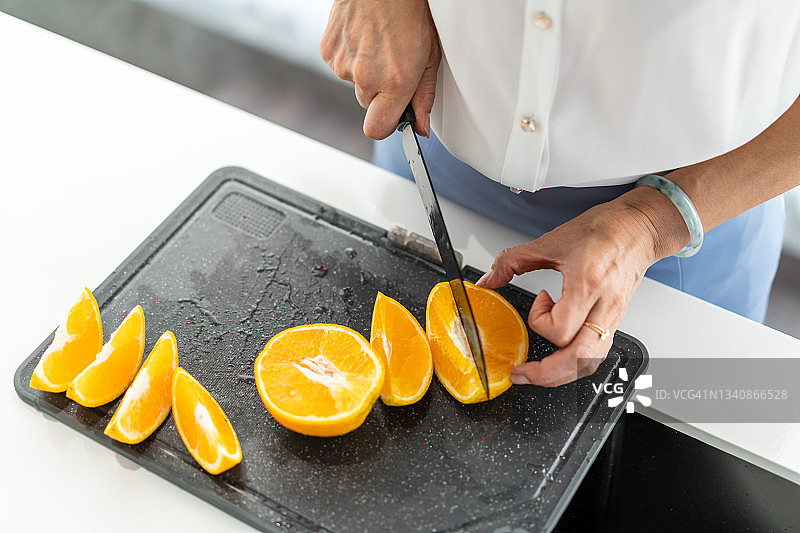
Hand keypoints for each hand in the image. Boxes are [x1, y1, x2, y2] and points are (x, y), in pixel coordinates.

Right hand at [320, 0, 440, 138]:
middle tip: (392, 63)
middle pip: (368, 105)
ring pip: (355, 84)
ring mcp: (343, 65)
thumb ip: (424, 95)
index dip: (386, 124)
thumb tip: (421, 126)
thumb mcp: (430, 54)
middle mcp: (366, 77)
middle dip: (380, 91)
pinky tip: (363, 37)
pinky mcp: (328, 53)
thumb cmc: (409, 10)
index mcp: (396, 81)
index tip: (394, 117)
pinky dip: (351, 57)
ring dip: (365, 71)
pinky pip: (341, 67)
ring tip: (378, 43)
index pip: (378, 130)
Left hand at [476, 187, 686, 386]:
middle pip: (578, 358)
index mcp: (588, 284)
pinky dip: (576, 363)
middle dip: (546, 373)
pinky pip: (597, 355)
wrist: (638, 228)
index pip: (561, 328)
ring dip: (562, 374)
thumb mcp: (552, 241)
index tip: (539, 301)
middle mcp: (604, 306)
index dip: (539, 321)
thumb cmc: (603, 231)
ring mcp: (613, 317)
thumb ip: (513, 261)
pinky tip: (562, 357)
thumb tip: (489, 280)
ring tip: (538, 373)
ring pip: (590, 363)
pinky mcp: (616, 321)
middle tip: (522, 372)